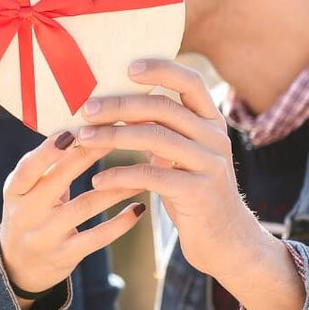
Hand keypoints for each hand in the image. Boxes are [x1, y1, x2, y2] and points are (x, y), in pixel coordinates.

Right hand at [0, 129, 144, 294]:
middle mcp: (27, 212)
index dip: (49, 149)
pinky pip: (97, 237)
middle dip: (90, 155)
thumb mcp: (26, 191)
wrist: (17, 266)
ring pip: (85, 206)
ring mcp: (45, 235)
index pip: (29, 167)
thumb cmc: (31, 213)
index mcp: (15, 191)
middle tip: (118, 135)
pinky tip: (139, 208)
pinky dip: (120, 222)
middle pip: (60, 179)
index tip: (74, 129)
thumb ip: (48, 166)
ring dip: (116, 188)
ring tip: (142, 172)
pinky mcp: (65, 255)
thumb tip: (84, 126)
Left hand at [76, 59, 303, 309]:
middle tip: (86, 108)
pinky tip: (98, 179)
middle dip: (120, 105)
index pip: (190, 82)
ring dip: (113, 136)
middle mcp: (215, 138)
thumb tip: (119, 105)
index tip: (127, 67)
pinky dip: (120, 175)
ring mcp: (210, 165)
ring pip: (156, 138)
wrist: (226, 241)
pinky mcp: (199, 193)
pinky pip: (153, 176)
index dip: (161, 70)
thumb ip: (162, 130)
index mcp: (212, 122)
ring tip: (82, 139)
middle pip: (164, 108)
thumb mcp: (181, 156)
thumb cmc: (193, 193)